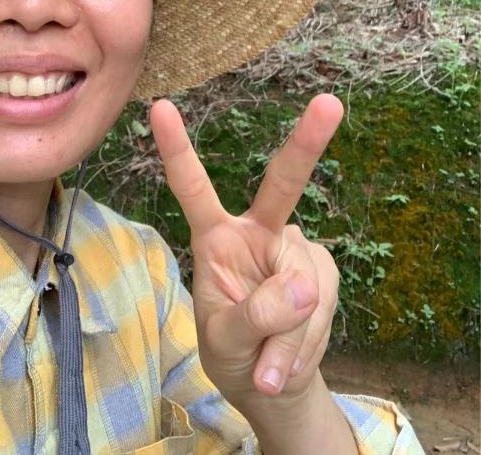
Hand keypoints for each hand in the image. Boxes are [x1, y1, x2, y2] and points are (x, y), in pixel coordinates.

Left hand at [150, 94, 343, 410]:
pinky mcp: (323, 275)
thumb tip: (303, 287)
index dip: (177, 149)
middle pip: (283, 184)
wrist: (272, 387)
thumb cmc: (233, 352)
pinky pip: (321, 309)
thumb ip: (254, 317)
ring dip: (287, 337)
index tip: (159, 107)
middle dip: (307, 142)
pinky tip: (287, 363)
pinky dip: (302, 346)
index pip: (194, 188)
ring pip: (304, 286)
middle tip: (329, 102)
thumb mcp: (225, 343)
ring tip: (268, 368)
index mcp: (216, 237)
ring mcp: (295, 252)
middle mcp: (258, 232)